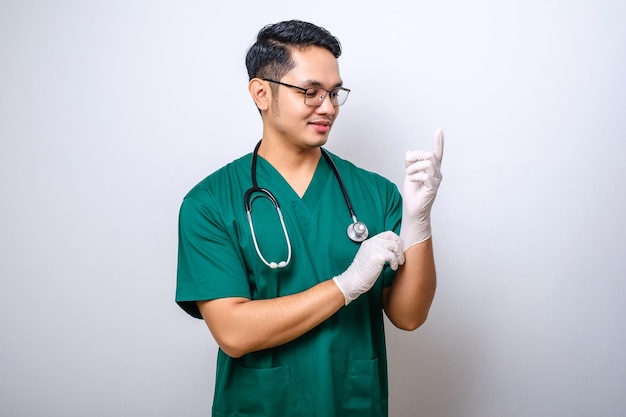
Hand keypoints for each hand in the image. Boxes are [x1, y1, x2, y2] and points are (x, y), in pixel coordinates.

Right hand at [333, 231, 404, 304]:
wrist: (353, 280)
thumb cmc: (361, 272)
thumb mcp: (369, 256)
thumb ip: (378, 250)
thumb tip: (393, 250)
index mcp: (370, 241)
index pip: (387, 234)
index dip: (396, 241)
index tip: (398, 250)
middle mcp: (372, 242)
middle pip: (393, 237)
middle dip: (400, 247)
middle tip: (400, 257)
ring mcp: (374, 248)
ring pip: (395, 245)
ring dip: (399, 255)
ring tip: (398, 263)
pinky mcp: (378, 256)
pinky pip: (393, 256)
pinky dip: (395, 263)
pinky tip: (392, 268)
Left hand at [400, 129, 443, 249]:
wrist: (412, 209)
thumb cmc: (413, 192)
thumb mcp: (409, 173)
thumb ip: (410, 162)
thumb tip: (409, 152)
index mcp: (432, 168)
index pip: (437, 153)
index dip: (438, 142)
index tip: (439, 131)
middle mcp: (437, 173)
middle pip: (429, 155)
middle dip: (416, 157)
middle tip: (408, 165)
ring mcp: (436, 180)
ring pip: (428, 164)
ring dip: (414, 167)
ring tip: (409, 174)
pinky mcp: (433, 188)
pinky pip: (425, 176)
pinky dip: (415, 176)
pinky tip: (412, 180)